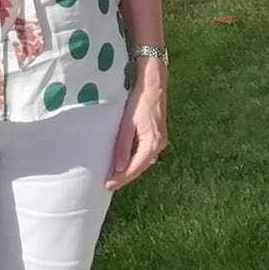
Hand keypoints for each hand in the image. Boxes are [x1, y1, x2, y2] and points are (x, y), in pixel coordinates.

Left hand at [105, 59, 166, 190]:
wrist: (153, 83)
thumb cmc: (139, 101)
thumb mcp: (127, 124)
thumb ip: (122, 147)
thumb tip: (118, 169)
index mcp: (153, 143)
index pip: (135, 168)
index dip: (121, 179)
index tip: (108, 186)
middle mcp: (159, 144)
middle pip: (140, 166)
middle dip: (125, 176)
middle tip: (109, 183)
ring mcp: (160, 140)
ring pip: (143, 160)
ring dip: (130, 168)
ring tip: (114, 174)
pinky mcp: (157, 134)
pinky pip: (145, 152)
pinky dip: (135, 158)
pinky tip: (125, 159)